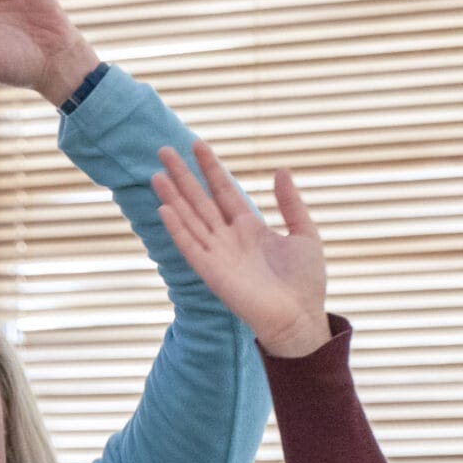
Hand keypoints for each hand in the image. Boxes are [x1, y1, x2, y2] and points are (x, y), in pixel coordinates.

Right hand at [151, 143, 329, 357]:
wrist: (300, 318)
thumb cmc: (306, 282)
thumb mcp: (304, 233)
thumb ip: (290, 203)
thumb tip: (280, 170)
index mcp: (250, 228)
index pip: (224, 191)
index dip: (211, 168)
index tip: (197, 145)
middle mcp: (229, 239)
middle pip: (200, 201)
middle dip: (183, 176)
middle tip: (164, 150)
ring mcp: (218, 255)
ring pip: (190, 220)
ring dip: (173, 197)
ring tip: (156, 174)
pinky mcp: (212, 273)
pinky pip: (190, 247)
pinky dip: (177, 229)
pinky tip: (164, 208)